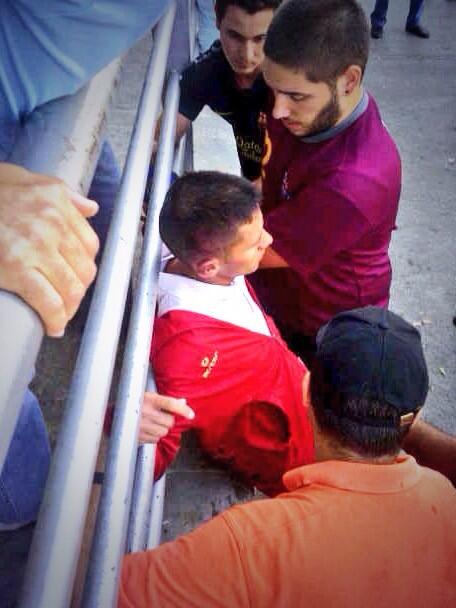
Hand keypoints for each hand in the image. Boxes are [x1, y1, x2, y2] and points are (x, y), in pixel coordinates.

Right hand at [0, 163, 98, 336]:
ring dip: (69, 308)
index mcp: (55, 201)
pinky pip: (49, 302)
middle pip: (84, 269)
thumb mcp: (22, 178)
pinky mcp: (16, 268)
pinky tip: (53, 326)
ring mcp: (36, 247)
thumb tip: (91, 208)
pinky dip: (55, 319)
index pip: (89, 243)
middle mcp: (52, 223)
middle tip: (68, 300)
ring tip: (61, 316)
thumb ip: (62, 193)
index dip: (85, 265)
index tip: (77, 276)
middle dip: (78, 290)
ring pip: (71, 288)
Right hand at [138, 392, 194, 443]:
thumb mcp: (150, 397)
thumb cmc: (134, 404)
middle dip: (167, 421)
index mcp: (150, 399)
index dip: (183, 409)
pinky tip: (146, 430)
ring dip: (161, 429)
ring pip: (164, 432)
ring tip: (151, 423)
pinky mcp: (138, 437)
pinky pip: (155, 440)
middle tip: (159, 417)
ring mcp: (142, 426)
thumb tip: (183, 402)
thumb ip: (167, 401)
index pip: (170, 404)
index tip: (191, 415)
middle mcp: (146, 412)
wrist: (113, 417)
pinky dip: (154, 436)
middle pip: (170, 422)